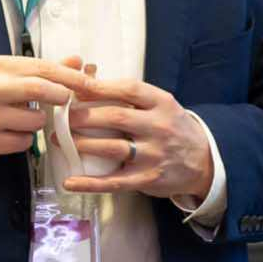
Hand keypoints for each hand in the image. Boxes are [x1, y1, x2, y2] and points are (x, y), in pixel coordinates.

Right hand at [0, 55, 87, 175]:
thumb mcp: (4, 75)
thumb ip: (41, 69)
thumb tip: (78, 60)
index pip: (42, 67)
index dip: (70, 76)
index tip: (89, 82)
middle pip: (40, 89)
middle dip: (60, 97)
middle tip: (66, 102)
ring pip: (35, 120)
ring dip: (40, 122)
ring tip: (27, 119)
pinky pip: (24, 142)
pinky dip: (26, 139)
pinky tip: (12, 134)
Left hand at [61, 77, 214, 200]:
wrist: (203, 160)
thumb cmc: (172, 127)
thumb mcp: (160, 104)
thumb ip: (129, 95)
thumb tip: (87, 78)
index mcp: (161, 103)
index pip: (128, 89)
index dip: (98, 87)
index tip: (73, 86)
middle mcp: (159, 127)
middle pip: (115, 117)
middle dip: (83, 116)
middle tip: (60, 116)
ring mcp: (153, 154)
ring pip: (112, 147)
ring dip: (81, 143)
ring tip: (59, 140)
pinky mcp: (147, 178)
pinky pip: (114, 181)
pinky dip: (90, 183)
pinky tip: (70, 181)